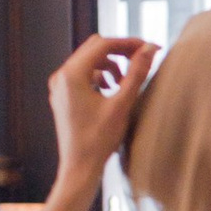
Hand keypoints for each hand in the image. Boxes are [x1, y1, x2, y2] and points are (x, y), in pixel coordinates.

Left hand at [48, 33, 160, 184]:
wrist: (80, 167)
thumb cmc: (99, 140)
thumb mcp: (122, 104)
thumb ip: (136, 73)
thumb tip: (150, 49)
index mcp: (71, 75)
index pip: (102, 44)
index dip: (129, 43)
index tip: (150, 48)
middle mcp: (61, 76)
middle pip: (94, 49)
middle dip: (120, 50)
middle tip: (144, 58)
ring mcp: (60, 86)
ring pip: (88, 61)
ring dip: (110, 63)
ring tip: (126, 80)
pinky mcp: (63, 96)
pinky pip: (83, 75)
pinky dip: (100, 75)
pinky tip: (113, 89)